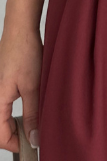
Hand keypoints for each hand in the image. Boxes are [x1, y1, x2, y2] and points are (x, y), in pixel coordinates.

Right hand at [0, 25, 42, 152]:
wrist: (20, 29)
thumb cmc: (24, 52)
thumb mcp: (33, 86)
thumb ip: (33, 113)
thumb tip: (34, 137)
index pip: (0, 136)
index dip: (15, 144)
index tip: (31, 146)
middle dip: (14, 135)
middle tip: (33, 135)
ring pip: (1, 117)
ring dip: (14, 123)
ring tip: (32, 121)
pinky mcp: (0, 84)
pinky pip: (2, 106)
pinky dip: (13, 111)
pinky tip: (29, 106)